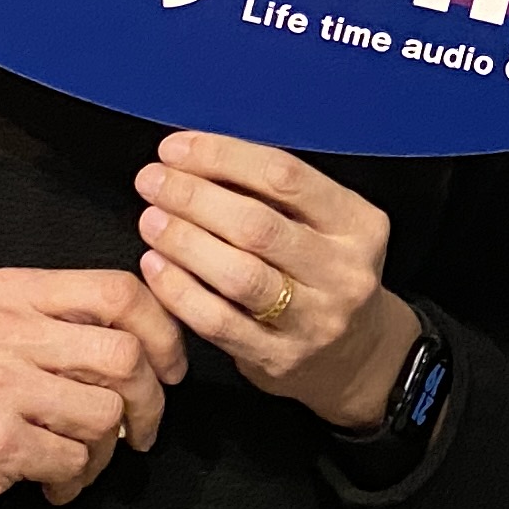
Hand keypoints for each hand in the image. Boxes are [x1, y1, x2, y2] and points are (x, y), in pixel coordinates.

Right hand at [0, 268, 185, 508]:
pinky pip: (72, 461)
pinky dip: (73, 482)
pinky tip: (49, 486)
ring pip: (105, 414)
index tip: (170, 370)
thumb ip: (58, 324)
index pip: (119, 290)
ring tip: (78, 464)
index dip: (163, 332)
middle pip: (125, 354)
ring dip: (107, 452)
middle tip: (140, 432)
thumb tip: (152, 346)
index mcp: (11, 292)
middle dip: (151, 402)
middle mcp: (3, 329)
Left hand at [133, 131, 417, 431]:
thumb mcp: (324, 225)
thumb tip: (197, 158)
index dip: (223, 157)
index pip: (285, 177)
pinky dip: (179, 291)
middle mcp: (343, 272)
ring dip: (184, 242)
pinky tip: (156, 266)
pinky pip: (219, 322)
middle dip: (194, 198)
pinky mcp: (281, 358)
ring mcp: (314, 320)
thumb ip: (274, 195)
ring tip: (151, 220)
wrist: (355, 354)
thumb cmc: (324, 274)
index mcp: (357, 224)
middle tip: (152, 182)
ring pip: (238, 276)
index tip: (177, 149)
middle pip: (257, 226)